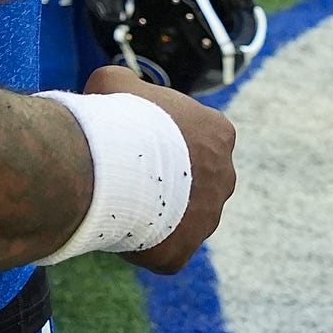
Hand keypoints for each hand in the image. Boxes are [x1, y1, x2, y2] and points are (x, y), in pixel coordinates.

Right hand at [80, 65, 238, 275]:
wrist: (108, 166)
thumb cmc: (115, 117)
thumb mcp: (114, 81)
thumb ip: (123, 85)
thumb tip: (111, 90)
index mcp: (218, 132)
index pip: (196, 135)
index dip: (161, 136)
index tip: (133, 137)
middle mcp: (224, 177)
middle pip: (193, 180)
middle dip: (164, 178)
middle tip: (125, 171)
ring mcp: (207, 218)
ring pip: (178, 217)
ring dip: (153, 211)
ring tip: (115, 199)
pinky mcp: (181, 252)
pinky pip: (159, 249)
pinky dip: (139, 241)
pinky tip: (114, 225)